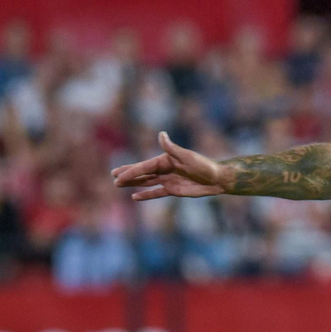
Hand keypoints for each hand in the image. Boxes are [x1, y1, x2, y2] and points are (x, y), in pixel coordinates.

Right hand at [111, 131, 230, 200]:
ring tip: (119, 184)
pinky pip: (156, 192)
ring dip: (134, 183)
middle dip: (128, 175)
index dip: (131, 171)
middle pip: (142, 173)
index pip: (144, 166)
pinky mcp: (173, 190)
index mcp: (165, 160)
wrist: (217, 179)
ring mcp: (168, 180)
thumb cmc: (204, 165)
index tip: (118, 176)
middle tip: (112, 176)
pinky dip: (146, 194)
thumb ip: (172, 148)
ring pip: (146, 182)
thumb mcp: (187, 156)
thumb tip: (161, 134)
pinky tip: (135, 197)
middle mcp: (164, 169)